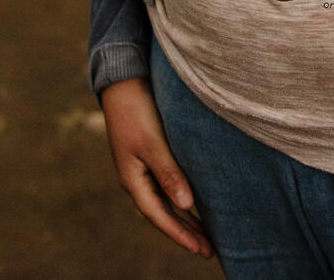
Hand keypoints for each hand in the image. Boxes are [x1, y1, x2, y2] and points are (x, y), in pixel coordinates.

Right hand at [99, 78, 212, 258]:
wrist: (123, 82)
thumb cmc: (137, 111)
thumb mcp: (153, 143)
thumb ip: (169, 173)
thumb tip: (185, 205)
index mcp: (133, 181)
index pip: (160, 216)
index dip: (180, 235)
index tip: (200, 250)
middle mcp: (138, 179)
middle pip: (165, 213)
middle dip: (186, 233)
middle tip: (210, 252)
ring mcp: (143, 168)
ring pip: (168, 201)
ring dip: (187, 219)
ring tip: (207, 236)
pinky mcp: (152, 156)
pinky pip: (169, 186)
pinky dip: (183, 199)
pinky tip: (196, 204)